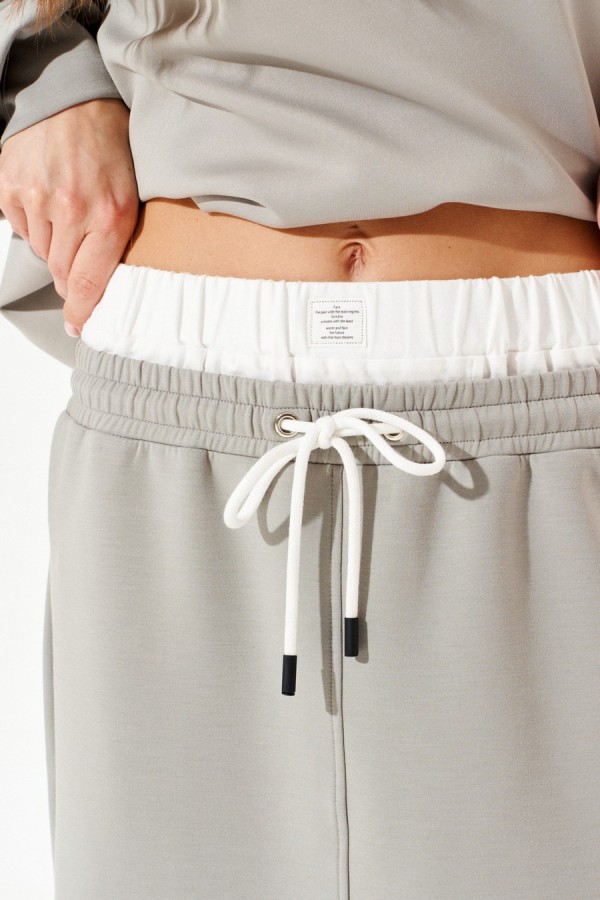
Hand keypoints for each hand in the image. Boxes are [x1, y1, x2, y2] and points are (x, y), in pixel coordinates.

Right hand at [0, 97, 139, 333]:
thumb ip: (119, 238)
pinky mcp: (11, 186)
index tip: (79, 328)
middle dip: (71, 278)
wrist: (72, 96)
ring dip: (54, 245)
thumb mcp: (133, 193)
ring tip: (68, 215)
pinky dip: (33, 223)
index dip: (82, 312)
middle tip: (79, 264)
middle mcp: (73, 209)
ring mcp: (37, 198)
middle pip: (63, 273)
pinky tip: (47, 200)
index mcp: (112, 215)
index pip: (89, 282)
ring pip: (43, 251)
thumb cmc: (111, 145)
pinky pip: (20, 227)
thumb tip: (103, 285)